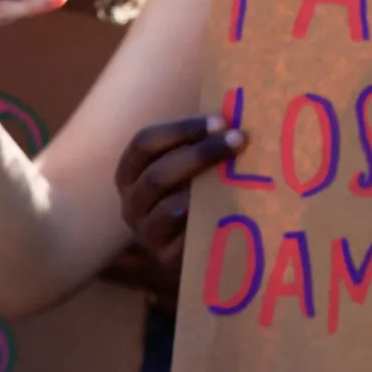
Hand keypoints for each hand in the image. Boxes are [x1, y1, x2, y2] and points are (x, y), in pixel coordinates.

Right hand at [114, 115, 242, 300]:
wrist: (197, 246)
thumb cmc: (195, 194)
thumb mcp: (189, 168)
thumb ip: (202, 143)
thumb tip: (236, 113)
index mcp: (131, 173)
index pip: (145, 143)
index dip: (181, 129)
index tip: (220, 121)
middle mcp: (132, 202)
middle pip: (158, 174)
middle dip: (201, 154)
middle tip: (239, 140)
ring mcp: (146, 232)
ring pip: (169, 207)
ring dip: (205, 188)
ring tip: (237, 173)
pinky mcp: (166, 258)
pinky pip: (185, 239)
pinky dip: (206, 221)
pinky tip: (231, 208)